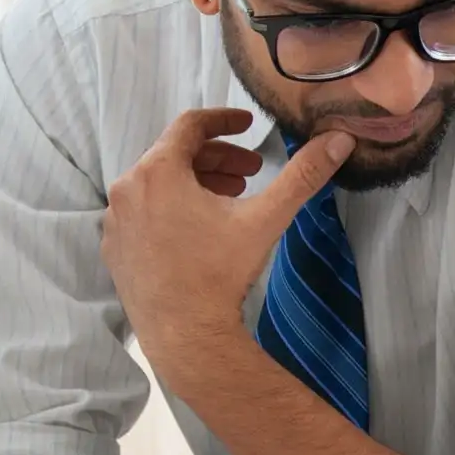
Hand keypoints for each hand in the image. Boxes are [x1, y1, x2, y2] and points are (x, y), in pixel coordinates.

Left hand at [101, 109, 351, 377]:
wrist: (184, 334)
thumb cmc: (220, 272)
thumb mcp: (265, 218)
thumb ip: (302, 175)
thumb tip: (340, 139)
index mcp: (158, 170)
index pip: (190, 125)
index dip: (223, 120)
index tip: (247, 125)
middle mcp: (127, 188)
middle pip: (174, 155)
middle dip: (216, 159)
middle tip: (250, 172)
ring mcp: (116, 220)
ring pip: (157, 184)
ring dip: (194, 183)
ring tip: (228, 200)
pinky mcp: (114, 247)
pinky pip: (143, 212)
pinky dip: (170, 208)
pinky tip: (198, 229)